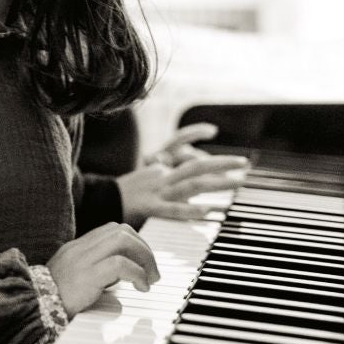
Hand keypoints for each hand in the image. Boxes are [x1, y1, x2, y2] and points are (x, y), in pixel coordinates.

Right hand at [47, 222, 160, 314]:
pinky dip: (138, 274)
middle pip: (121, 231)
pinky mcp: (86, 276)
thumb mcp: (75, 281)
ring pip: (122, 240)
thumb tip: (123, 276)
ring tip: (150, 279)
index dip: (135, 243)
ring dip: (145, 258)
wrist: (33, 311)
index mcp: (77, 248)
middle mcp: (79, 249)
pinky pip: (119, 264)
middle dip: (144, 249)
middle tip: (153, 272)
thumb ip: (95, 273)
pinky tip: (142, 287)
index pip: (112, 230)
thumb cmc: (54, 302)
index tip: (144, 263)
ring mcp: (81, 260)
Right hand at [116, 125, 248, 224]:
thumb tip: (190, 174)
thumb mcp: (146, 177)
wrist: (98, 204)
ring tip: (237, 182)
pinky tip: (207, 212)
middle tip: (244, 163)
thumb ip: (165, 169)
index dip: (194, 134)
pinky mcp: (149, 207)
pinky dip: (190, 210)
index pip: (177, 142)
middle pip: (195, 164)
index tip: (212, 130)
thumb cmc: (123, 195)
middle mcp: (160, 175)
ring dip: (217, 183)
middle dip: (222, 162)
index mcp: (158, 165)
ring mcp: (156, 190)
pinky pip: (173, 209)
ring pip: (191, 183)